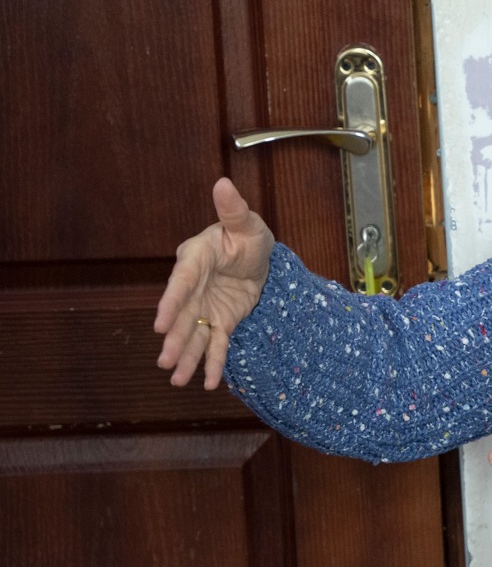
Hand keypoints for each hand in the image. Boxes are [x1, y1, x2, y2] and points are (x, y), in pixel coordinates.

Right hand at [154, 177, 275, 389]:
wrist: (257, 257)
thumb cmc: (248, 236)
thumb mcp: (247, 223)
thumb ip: (234, 209)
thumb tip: (223, 183)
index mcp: (197, 260)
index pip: (182, 282)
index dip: (171, 303)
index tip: (159, 323)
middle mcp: (196, 287)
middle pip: (182, 316)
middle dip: (174, 339)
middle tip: (165, 361)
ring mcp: (205, 307)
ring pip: (194, 334)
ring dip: (187, 356)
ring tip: (177, 379)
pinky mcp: (220, 321)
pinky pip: (215, 344)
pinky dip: (212, 363)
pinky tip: (209, 384)